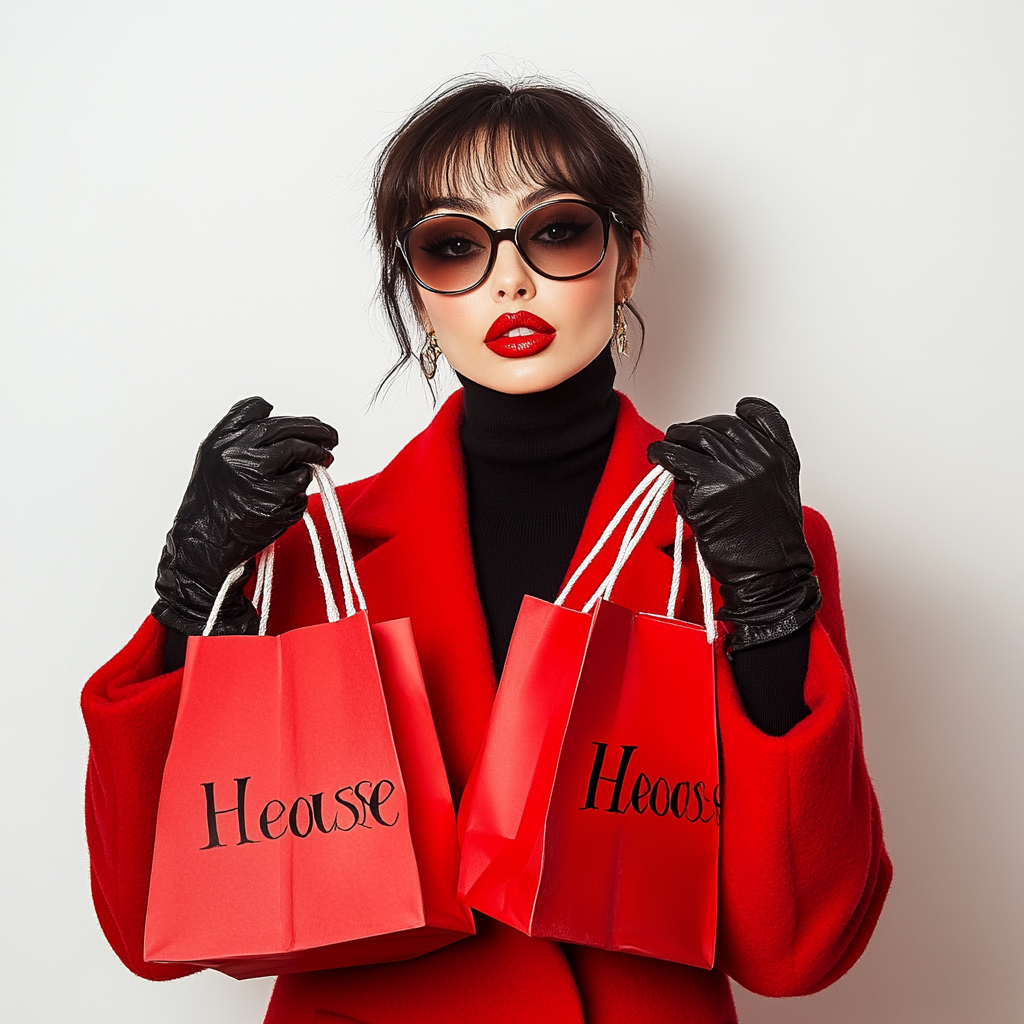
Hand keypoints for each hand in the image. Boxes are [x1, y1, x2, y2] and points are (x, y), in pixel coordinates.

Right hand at [152, 397, 337, 634]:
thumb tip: (293, 426)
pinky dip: (300, 491)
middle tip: (332, 437)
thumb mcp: (215, 458)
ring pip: (301, 459)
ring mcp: (257, 479)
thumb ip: (243, 436)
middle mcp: (238, 456)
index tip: (306, 421)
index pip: (256, 409)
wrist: (204, 542)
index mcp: (221, 441)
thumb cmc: (215, 501)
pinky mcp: (274, 503)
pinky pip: (301, 489)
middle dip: (318, 432)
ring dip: (316, 460)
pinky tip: (286, 499)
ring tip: (325, 460)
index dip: (280, 413)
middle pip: (288, 431)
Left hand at [647, 397, 819, 649]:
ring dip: (670, 444)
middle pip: (715, 426)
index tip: (733, 413)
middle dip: (693, 431)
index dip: (743, 411)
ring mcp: (729, 473)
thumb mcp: (780, 488)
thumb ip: (760, 461)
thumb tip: (720, 447)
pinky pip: (677, 470)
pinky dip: (667, 470)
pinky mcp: (704, 493)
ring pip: (689, 441)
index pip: (760, 414)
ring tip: (661, 451)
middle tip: (680, 439)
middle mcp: (756, 458)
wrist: (771, 574)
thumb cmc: (771, 540)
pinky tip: (663, 471)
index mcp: (780, 455)